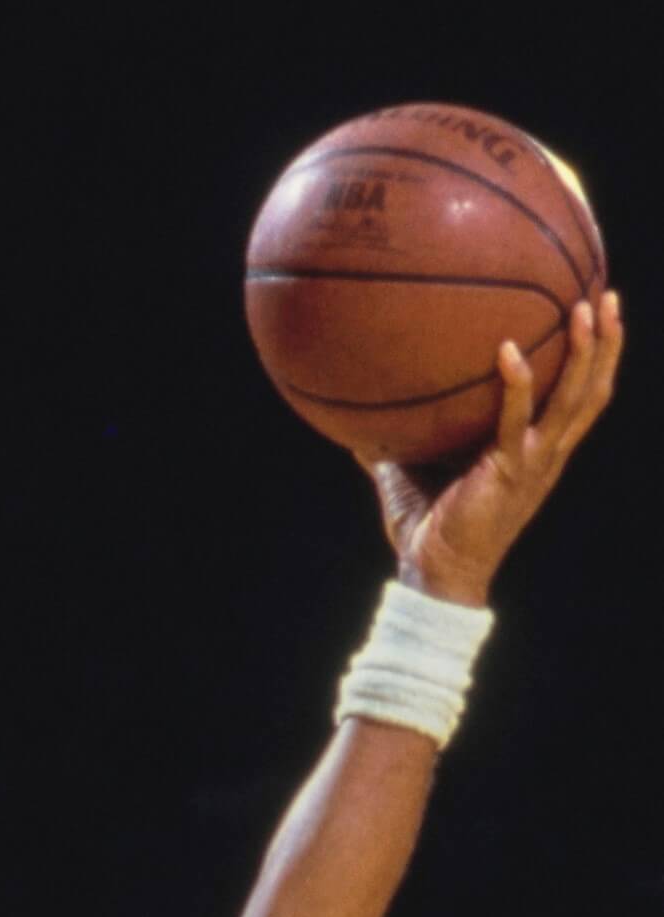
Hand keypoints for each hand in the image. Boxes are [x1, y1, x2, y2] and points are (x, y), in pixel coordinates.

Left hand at [360, 291, 622, 606]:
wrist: (432, 573)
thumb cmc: (427, 529)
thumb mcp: (410, 475)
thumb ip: (395, 445)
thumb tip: (357, 422)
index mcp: (536, 452)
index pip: (579, 398)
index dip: (595, 358)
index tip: (594, 314)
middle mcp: (546, 454)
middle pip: (593, 389)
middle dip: (606, 342)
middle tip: (607, 293)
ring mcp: (534, 463)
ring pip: (576, 399)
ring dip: (586, 352)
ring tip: (586, 307)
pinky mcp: (509, 473)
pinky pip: (519, 422)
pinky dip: (519, 385)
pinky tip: (509, 351)